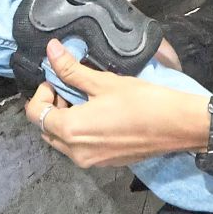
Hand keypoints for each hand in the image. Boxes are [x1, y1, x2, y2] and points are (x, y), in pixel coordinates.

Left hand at [23, 39, 208, 167]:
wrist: (176, 126)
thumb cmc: (141, 101)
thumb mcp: (103, 82)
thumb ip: (72, 69)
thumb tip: (51, 50)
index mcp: (71, 130)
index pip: (36, 114)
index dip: (42, 93)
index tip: (58, 79)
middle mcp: (75, 152)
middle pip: (46, 129)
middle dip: (53, 106)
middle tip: (71, 87)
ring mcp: (91, 161)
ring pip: (62, 141)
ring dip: (66, 120)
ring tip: (87, 100)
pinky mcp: (105, 163)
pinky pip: (80, 149)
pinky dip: (80, 132)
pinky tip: (100, 115)